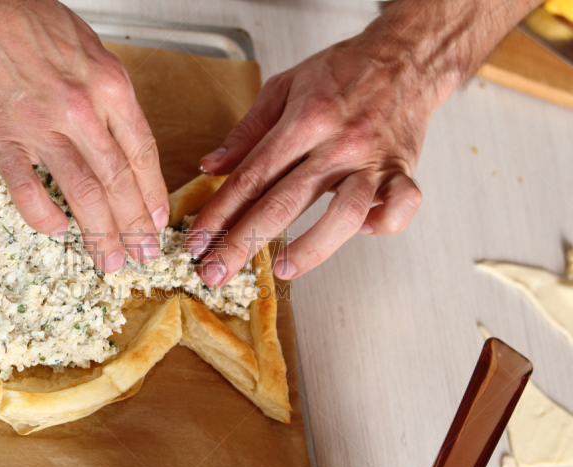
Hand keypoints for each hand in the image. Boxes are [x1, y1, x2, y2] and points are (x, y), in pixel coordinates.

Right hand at [0, 0, 167, 271]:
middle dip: (136, 224)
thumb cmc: (24, 21)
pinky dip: (44, 217)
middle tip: (144, 253)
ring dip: (101, 233)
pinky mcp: (1, 140)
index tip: (159, 219)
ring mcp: (41, 127)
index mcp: (108, 85)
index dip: (154, 193)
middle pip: (119, 181)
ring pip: (84, 193)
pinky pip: (28, 191)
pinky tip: (56, 231)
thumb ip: (108, 95)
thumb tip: (124, 138)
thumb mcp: (87, 48)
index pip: (142, 152)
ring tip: (110, 258)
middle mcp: (81, 109)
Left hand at [189, 34, 429, 285]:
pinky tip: (361, 231)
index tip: (198, 240)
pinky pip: (400, 208)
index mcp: (305, 120)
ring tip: (282, 269)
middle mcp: (338, 143)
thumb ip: (246, 132)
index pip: (252, 175)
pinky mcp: (402, 171)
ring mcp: (373, 161)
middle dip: (244, 243)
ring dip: (311, 248)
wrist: (406, 56)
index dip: (220, 212)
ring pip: (344, 215)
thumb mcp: (284, 87)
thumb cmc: (342, 72)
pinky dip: (382, 225)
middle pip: (284, 203)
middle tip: (216, 272)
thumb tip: (210, 166)